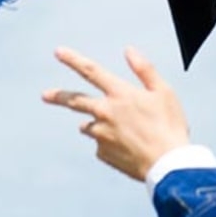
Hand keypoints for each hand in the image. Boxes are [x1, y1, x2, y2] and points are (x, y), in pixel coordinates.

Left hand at [43, 46, 189, 180]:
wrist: (169, 166)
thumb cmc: (170, 126)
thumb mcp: (163, 92)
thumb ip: (144, 69)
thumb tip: (129, 50)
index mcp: (120, 95)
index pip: (91, 71)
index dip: (73, 60)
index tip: (58, 52)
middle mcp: (105, 113)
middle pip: (75, 101)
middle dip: (58, 96)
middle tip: (45, 95)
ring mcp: (101, 135)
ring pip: (90, 126)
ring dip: (96, 124)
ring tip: (124, 132)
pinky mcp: (103, 154)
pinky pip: (102, 145)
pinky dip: (110, 143)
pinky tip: (130, 148)